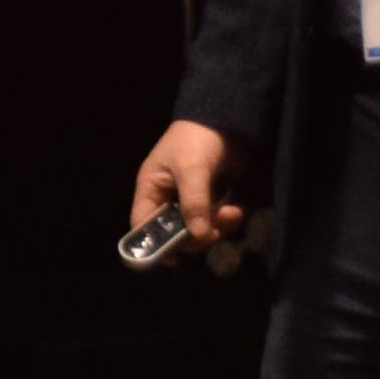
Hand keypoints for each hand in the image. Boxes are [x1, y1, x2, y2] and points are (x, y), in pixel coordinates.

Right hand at [130, 119, 250, 268]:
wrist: (228, 118)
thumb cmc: (197, 139)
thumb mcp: (192, 169)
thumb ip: (194, 203)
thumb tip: (198, 237)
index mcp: (151, 189)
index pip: (143, 224)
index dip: (153, 244)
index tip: (173, 260)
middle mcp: (167, 198)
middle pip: (174, 233)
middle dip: (196, 235)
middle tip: (215, 230)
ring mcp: (191, 200)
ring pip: (198, 229)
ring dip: (216, 227)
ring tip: (233, 212)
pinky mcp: (212, 198)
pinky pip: (215, 221)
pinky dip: (226, 220)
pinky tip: (236, 209)